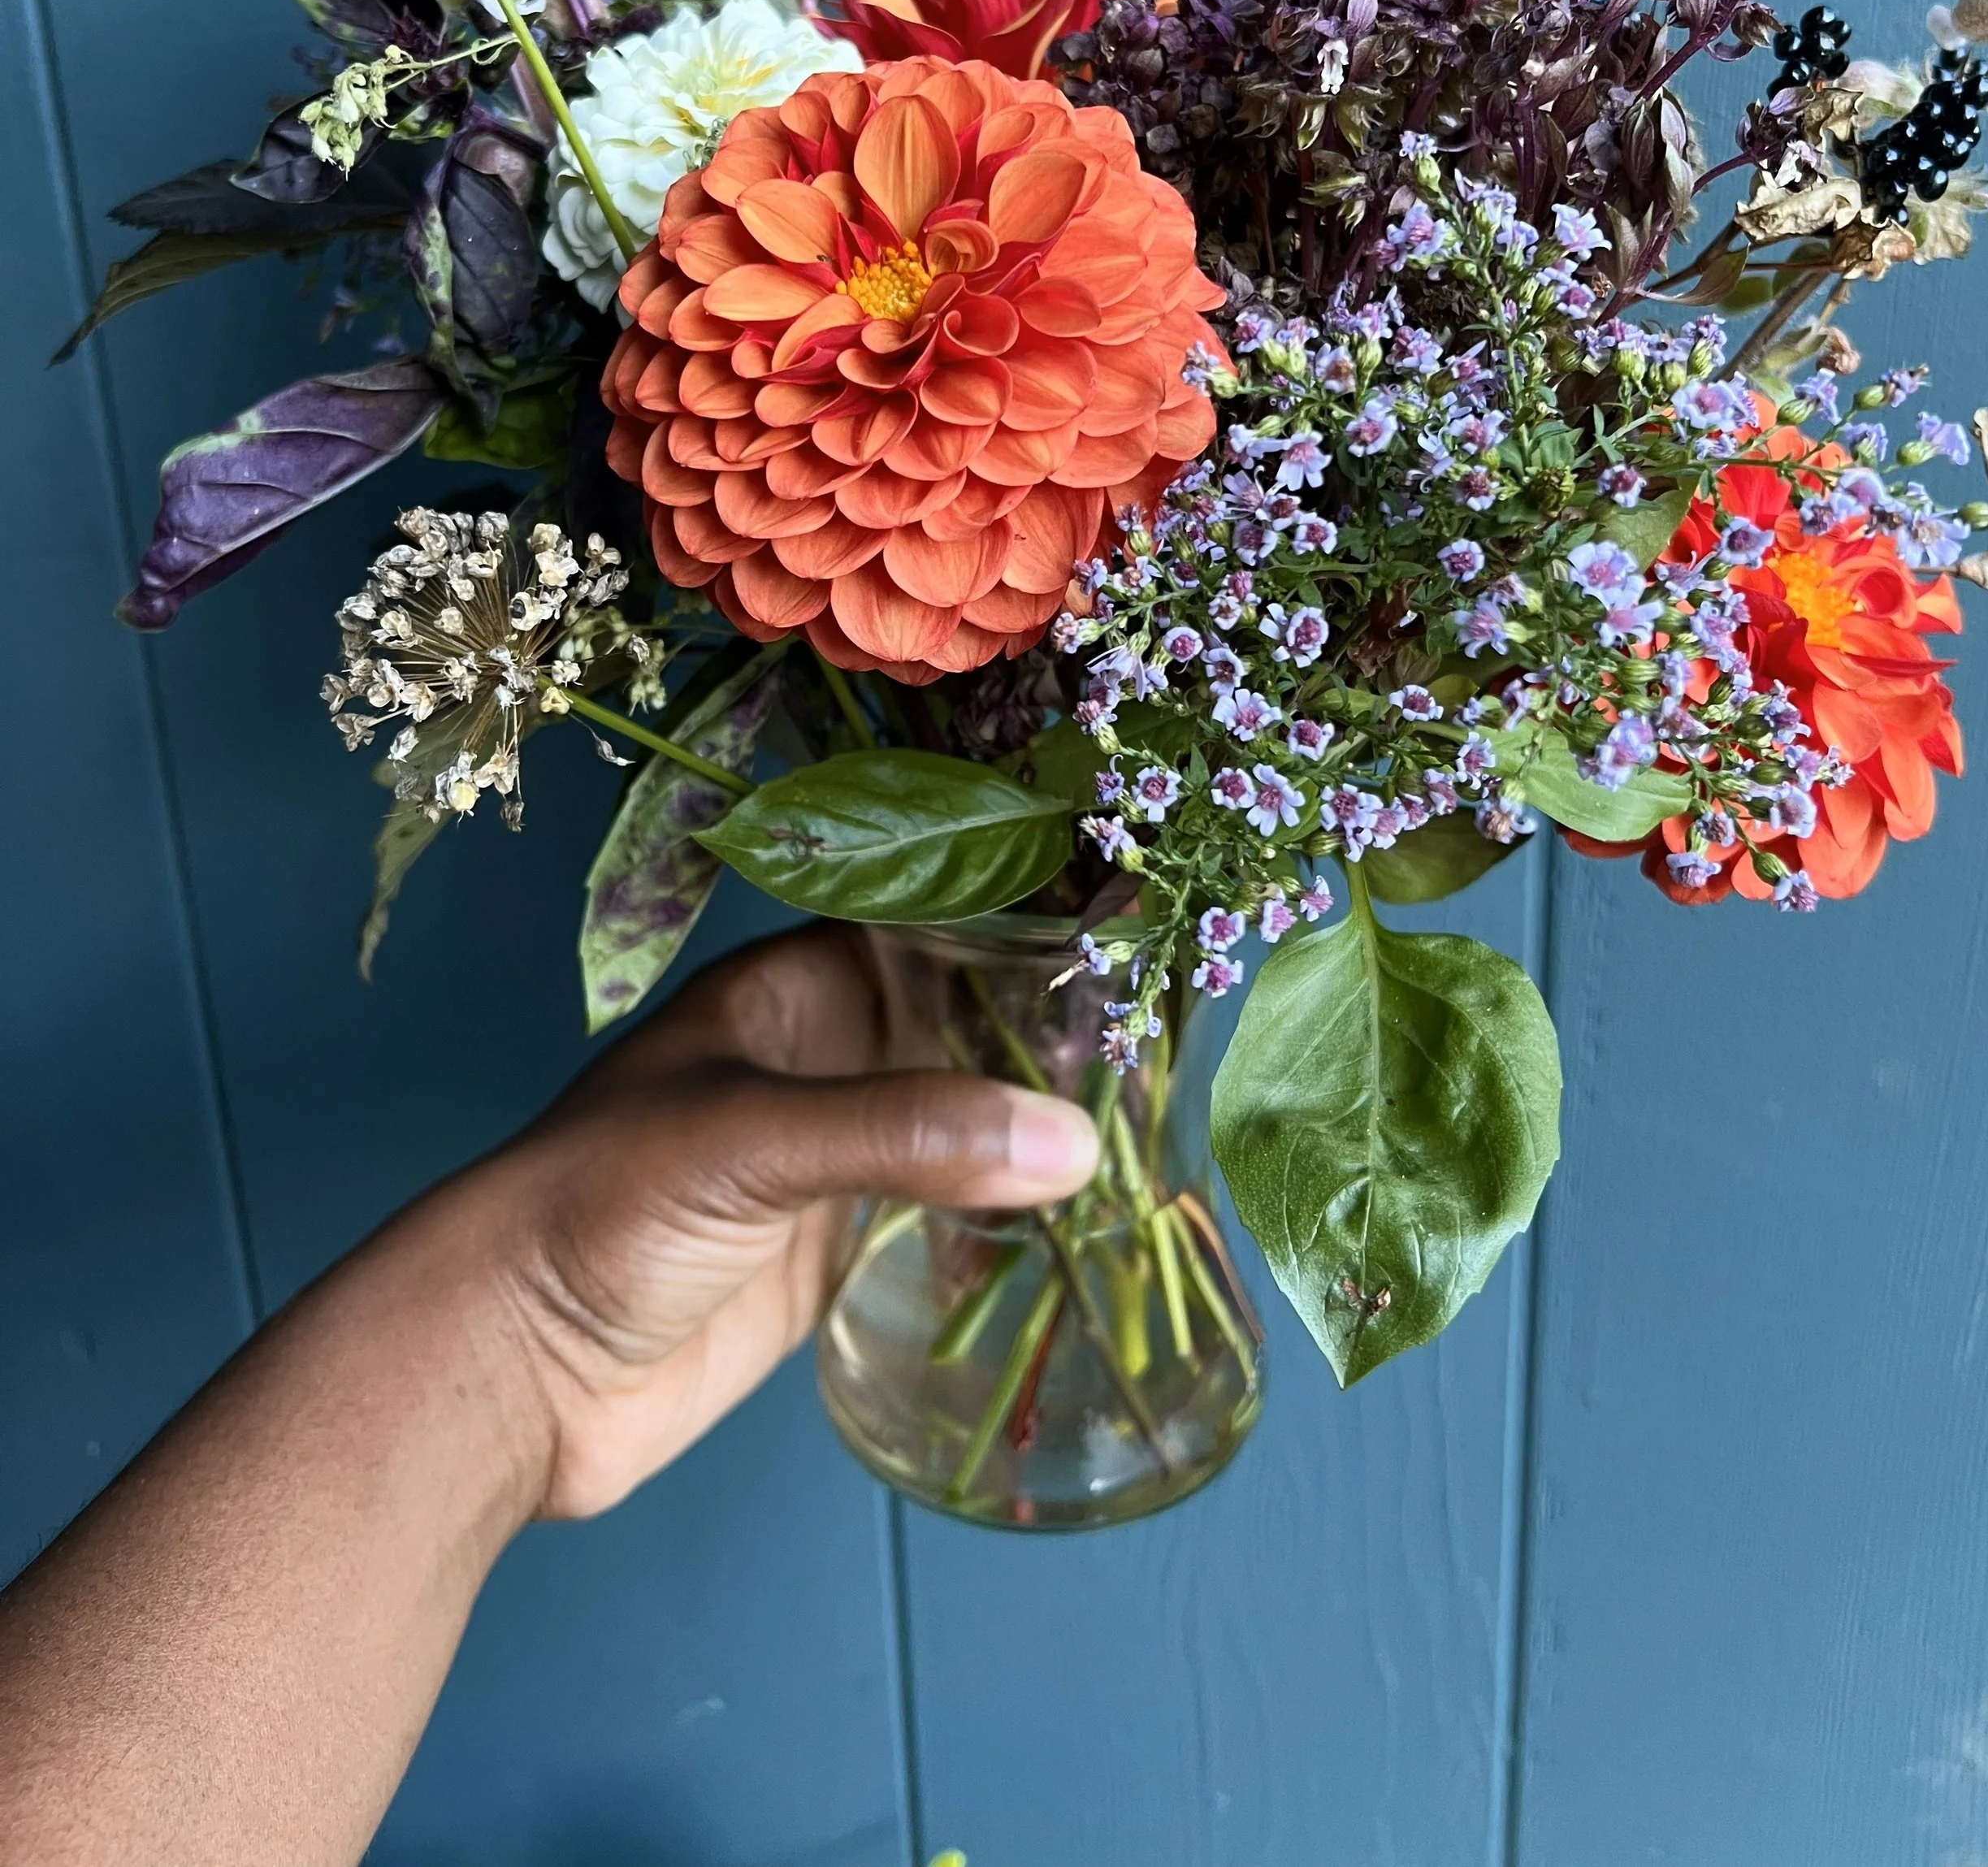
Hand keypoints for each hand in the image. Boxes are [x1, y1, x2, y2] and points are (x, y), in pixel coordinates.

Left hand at [466, 925, 1099, 1516]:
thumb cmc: (596, 1209)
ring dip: (1039, 1131)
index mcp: (788, 993)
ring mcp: (831, 1164)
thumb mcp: (752, 1140)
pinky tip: (1088, 1227)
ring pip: (963, 1125)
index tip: (1138, 931)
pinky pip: (945, 1223)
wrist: (507, 1372)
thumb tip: (1069, 1140)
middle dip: (1055, 1035)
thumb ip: (907, 1134)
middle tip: (1172, 1046)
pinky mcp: (834, 1259)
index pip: (931, 927)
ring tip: (1160, 1131)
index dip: (1024, 923)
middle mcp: (820, 1064)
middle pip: (961, 1029)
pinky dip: (1010, 1221)